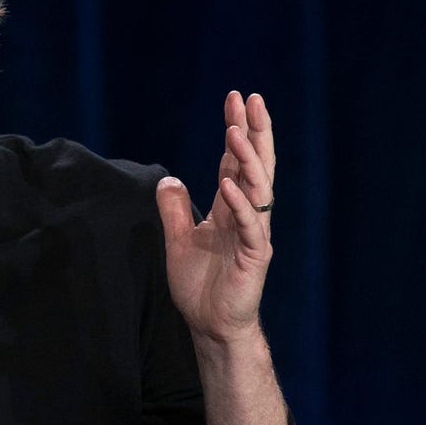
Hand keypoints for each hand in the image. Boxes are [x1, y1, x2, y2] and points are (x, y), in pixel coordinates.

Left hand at [156, 91, 275, 343]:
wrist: (211, 326)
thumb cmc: (200, 286)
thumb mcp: (178, 240)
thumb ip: (174, 210)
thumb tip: (169, 180)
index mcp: (230, 208)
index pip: (235, 161)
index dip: (235, 130)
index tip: (234, 99)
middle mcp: (246, 215)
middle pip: (254, 165)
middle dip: (254, 131)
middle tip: (252, 98)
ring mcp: (253, 234)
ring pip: (257, 188)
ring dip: (246, 159)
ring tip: (235, 131)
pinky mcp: (254, 256)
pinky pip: (248, 225)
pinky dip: (239, 203)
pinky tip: (228, 184)